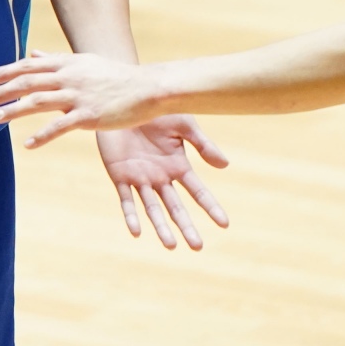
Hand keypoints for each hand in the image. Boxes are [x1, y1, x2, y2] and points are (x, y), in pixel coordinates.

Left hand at [0, 48, 167, 138]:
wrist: (148, 88)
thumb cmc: (116, 76)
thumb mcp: (84, 62)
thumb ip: (56, 60)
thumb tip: (32, 53)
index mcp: (66, 63)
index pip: (28, 65)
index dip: (5, 71)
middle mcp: (68, 77)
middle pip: (27, 82)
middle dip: (0, 91)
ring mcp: (78, 96)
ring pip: (36, 101)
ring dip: (12, 111)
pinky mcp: (89, 115)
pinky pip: (60, 126)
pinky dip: (42, 135)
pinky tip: (27, 144)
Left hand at [94, 119, 230, 250]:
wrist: (122, 99)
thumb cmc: (155, 108)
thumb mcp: (183, 124)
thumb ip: (202, 145)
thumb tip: (225, 166)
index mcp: (178, 165)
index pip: (198, 191)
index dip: (210, 207)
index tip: (225, 224)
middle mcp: (160, 176)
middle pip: (176, 207)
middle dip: (187, 226)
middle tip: (198, 246)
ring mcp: (140, 178)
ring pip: (152, 208)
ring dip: (161, 227)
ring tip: (171, 246)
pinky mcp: (119, 175)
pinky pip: (126, 199)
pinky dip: (131, 215)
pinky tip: (136, 232)